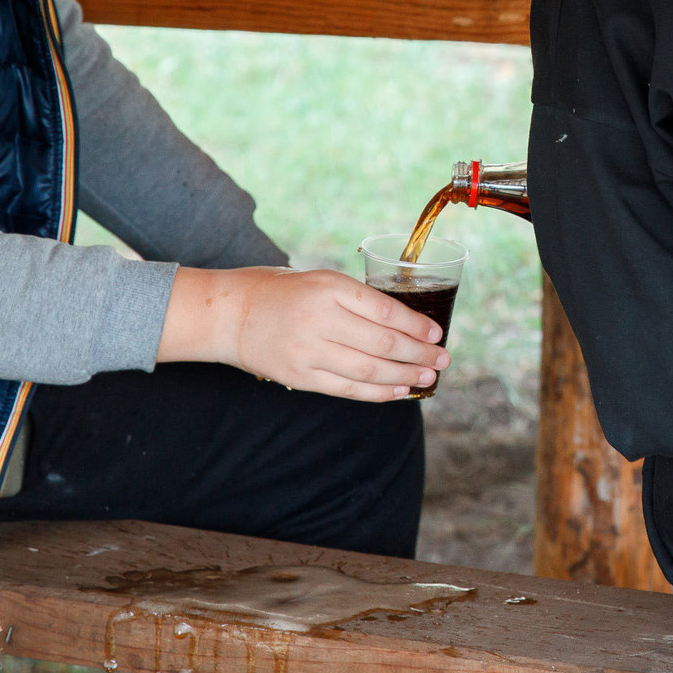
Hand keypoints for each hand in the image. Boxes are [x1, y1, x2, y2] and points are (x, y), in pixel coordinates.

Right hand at [159, 265, 448, 401]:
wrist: (229, 313)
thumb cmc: (279, 290)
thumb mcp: (321, 279)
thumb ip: (357, 299)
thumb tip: (405, 324)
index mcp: (330, 287)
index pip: (386, 310)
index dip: (417, 326)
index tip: (437, 334)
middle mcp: (321, 318)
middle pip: (384, 343)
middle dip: (420, 354)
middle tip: (444, 360)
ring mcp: (309, 350)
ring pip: (370, 370)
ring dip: (405, 376)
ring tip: (428, 377)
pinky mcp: (300, 375)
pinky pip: (348, 389)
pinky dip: (378, 392)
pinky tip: (399, 391)